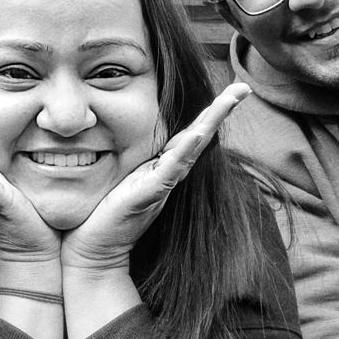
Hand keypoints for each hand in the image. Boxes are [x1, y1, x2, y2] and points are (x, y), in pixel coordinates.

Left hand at [62, 82, 249, 271]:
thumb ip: (131, 160)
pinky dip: (185, 152)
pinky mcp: (150, 194)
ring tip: (229, 100)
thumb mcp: (120, 178)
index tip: (232, 90)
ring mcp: (162, 183)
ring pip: (192, 148)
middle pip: (200, 136)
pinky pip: (170, 170)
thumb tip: (120, 135)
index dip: (209, 112)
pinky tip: (197, 135)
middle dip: (222, 110)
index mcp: (161, 167)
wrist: (94, 250)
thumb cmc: (103, 215)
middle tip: (244, 87)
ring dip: (210, 123)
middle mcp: (168, 174)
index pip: (189, 133)